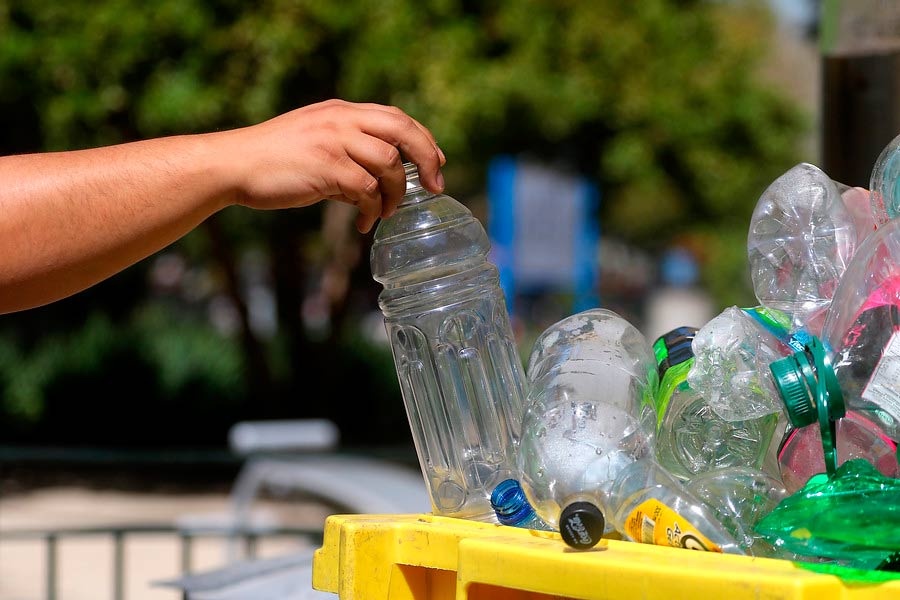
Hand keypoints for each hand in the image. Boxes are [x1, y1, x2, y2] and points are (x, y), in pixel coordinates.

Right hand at [221, 99, 445, 231]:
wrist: (234, 165)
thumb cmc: (274, 161)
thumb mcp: (315, 141)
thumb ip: (347, 151)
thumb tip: (379, 182)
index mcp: (341, 111)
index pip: (396, 117)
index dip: (423, 139)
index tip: (437, 162)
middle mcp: (341, 119)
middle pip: (402, 131)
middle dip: (426, 159)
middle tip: (435, 187)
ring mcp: (334, 140)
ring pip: (389, 163)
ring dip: (396, 193)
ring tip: (385, 212)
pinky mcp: (326, 166)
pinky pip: (367, 189)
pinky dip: (372, 209)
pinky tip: (365, 222)